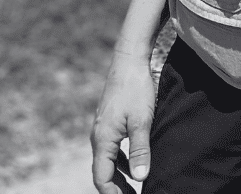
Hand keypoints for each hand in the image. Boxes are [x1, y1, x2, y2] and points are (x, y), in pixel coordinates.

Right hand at [90, 54, 155, 190]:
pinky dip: (121, 161)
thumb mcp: (142, 121)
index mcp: (102, 140)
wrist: (129, 60)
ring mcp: (103, 128)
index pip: (102, 178)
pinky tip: (134, 164)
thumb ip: (140, 150)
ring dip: (119, 176)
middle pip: (103, 172)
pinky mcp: (110, 121)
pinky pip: (112, 149)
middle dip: (116, 189)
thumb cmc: (136, 89)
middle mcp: (98, 136)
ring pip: (108, 161)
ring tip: (135, 187)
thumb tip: (141, 179)